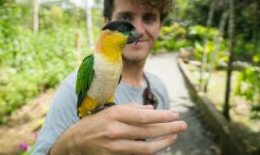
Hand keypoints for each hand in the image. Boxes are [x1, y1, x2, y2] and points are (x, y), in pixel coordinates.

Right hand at [50, 103, 186, 154]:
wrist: (76, 141)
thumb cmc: (96, 122)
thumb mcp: (112, 110)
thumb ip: (132, 109)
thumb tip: (152, 110)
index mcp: (115, 114)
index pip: (145, 116)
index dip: (163, 116)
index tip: (175, 114)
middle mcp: (116, 130)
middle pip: (148, 131)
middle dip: (169, 128)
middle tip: (183, 125)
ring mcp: (115, 146)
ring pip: (146, 147)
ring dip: (163, 142)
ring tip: (174, 137)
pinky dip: (151, 151)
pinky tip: (159, 146)